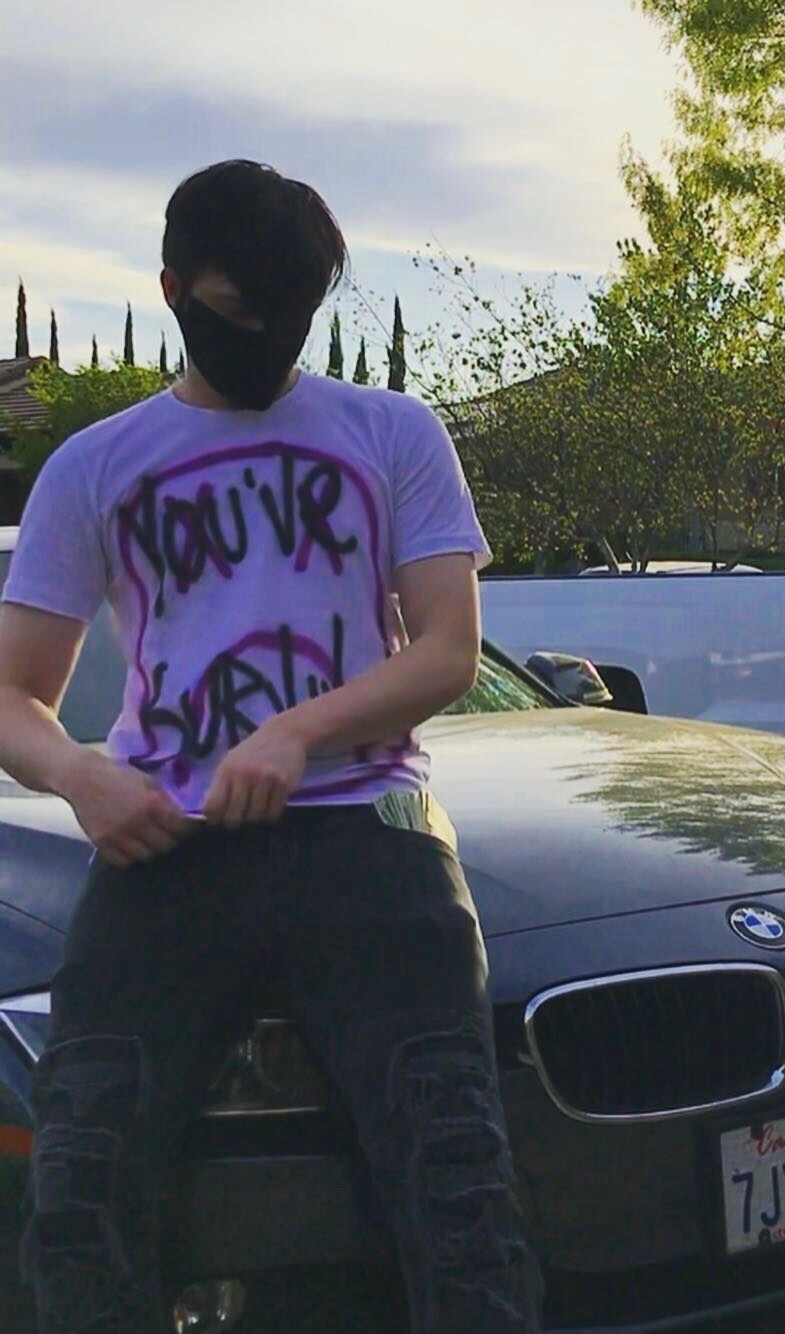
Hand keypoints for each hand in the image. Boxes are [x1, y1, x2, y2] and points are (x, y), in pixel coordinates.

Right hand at [64, 750, 198, 868]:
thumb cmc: (118, 774)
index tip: (190, 826)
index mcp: (151, 804)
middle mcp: (137, 823)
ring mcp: (118, 836)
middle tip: (170, 833)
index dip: (189, 828)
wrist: (81, 777)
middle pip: (166, 846)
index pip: (181, 827)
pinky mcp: (102, 844)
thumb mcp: (147, 780)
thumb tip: (185, 814)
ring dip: (152, 849)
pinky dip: (132, 856)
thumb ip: (165, 799)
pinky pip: (124, 862)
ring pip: (147, 856)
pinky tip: (133, 845)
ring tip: (151, 839)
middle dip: (172, 839)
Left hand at [202, 718, 306, 826]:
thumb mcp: (231, 762)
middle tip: (240, 817)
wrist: (284, 734)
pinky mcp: (283, 785)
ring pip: (255, 818)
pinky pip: (274, 813)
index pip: (213, 806)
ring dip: (255, 818)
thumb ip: (220, 785)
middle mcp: (244, 775)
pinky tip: (271, 804)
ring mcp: (265, 780)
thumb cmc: (253, 751)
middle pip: (233, 817)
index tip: (219, 820)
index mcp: (226, 770)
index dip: (214, 819)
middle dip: (235, 822)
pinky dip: (271, 814)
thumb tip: (209, 814)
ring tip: (257, 808)